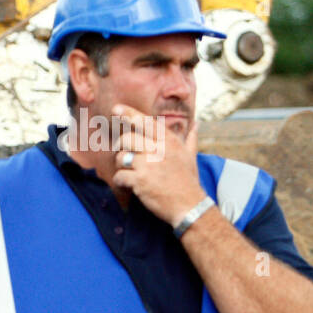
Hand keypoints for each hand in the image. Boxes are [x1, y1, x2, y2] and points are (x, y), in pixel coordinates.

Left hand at [109, 104, 206, 225]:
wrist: (189, 204)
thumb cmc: (188, 180)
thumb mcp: (191, 156)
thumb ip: (190, 139)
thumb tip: (196, 124)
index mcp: (169, 141)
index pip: (145, 122)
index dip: (129, 114)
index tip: (116, 108)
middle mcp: (158, 149)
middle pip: (127, 139)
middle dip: (121, 147)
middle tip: (125, 154)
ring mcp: (148, 164)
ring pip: (121, 157)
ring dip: (121, 165)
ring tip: (130, 172)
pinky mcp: (139, 180)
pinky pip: (119, 175)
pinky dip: (120, 181)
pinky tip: (128, 184)